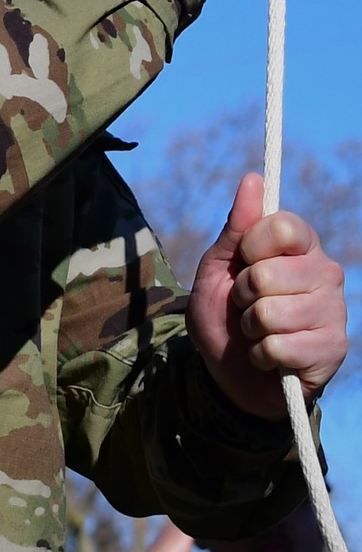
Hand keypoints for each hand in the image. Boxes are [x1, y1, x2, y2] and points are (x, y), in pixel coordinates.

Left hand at [186, 173, 346, 420]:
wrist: (231, 374)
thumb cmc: (224, 314)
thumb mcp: (218, 267)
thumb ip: (237, 227)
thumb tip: (253, 178)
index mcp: (300, 245)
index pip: (283, 226)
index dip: (252, 245)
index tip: (242, 261)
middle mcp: (325, 272)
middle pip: (269, 273)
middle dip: (244, 294)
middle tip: (247, 304)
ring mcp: (334, 312)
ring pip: (272, 312)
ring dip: (252, 327)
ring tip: (258, 331)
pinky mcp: (333, 349)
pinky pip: (280, 346)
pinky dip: (262, 354)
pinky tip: (270, 356)